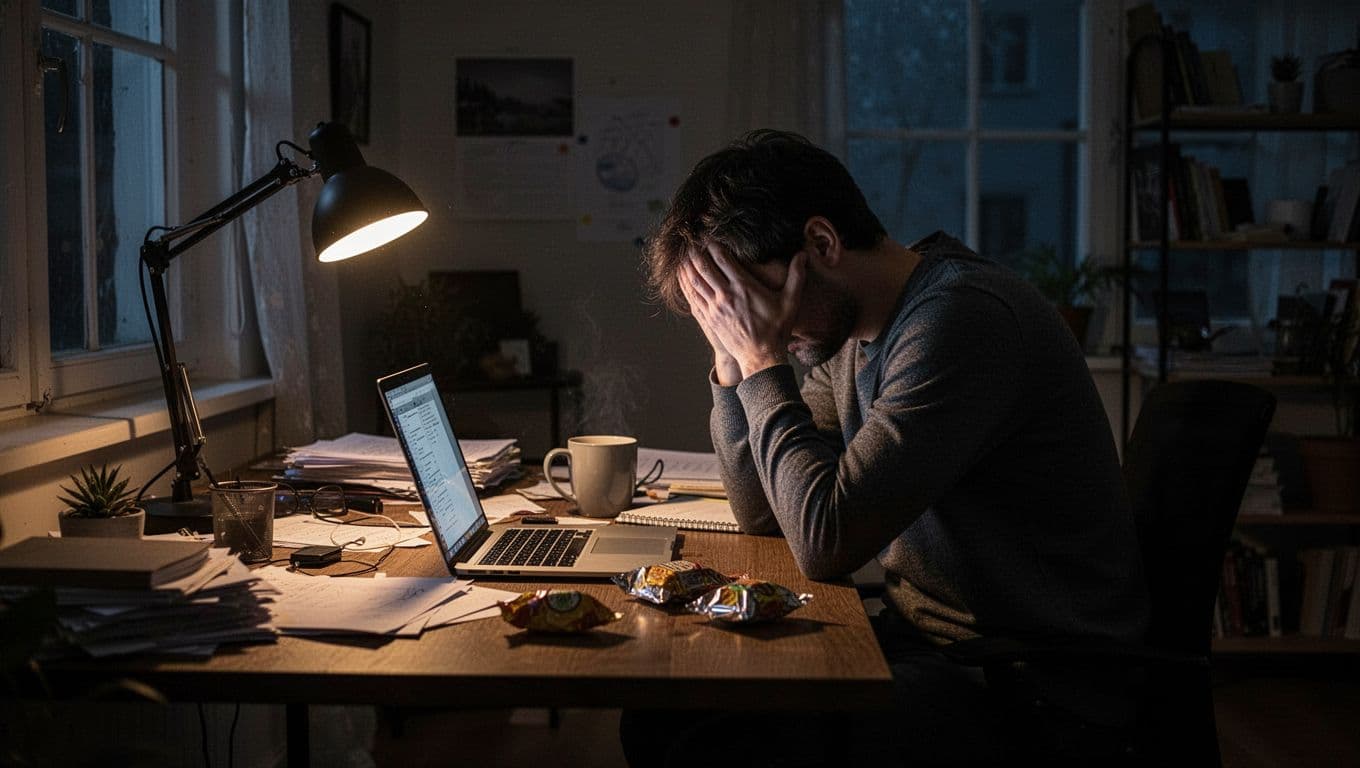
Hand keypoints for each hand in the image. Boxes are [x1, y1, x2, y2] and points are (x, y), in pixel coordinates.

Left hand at [681, 242, 805, 379]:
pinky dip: (685, 285)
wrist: (761, 357)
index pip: (723, 259)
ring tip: (681, 255)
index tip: (709, 237)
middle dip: (695, 252)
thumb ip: (797, 276)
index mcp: (744, 287)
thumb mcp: (790, 301)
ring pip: (695, 282)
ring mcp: (715, 308)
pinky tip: (681, 277)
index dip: (713, 245)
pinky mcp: (709, 319)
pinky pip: (692, 298)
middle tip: (689, 241)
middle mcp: (726, 295)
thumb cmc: (777, 329)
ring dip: (686, 267)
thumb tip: (804, 254)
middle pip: (704, 267)